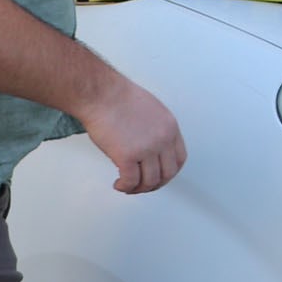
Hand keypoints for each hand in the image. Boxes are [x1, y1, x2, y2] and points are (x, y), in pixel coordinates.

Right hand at [79, 74, 186, 194]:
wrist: (101, 94)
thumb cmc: (119, 97)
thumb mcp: (152, 110)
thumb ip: (157, 130)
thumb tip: (152, 149)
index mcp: (170, 127)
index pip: (180, 159)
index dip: (170, 172)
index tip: (160, 175)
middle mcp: (162, 139)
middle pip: (168, 174)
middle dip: (155, 184)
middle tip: (143, 185)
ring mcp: (146, 149)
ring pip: (150, 181)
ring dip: (138, 188)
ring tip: (127, 186)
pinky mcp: (127, 156)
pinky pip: (131, 181)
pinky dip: (125, 187)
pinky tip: (118, 184)